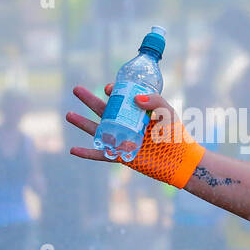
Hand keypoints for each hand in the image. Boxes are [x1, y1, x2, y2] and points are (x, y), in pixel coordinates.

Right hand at [65, 83, 179, 161]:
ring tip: (69, 114)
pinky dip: (87, 153)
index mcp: (137, 114)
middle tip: (76, 89)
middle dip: (89, 100)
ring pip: (98, 130)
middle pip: (104, 111)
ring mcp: (123, 140)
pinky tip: (73, 150)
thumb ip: (156, 101)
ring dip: (82, 123)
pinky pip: (101, 154)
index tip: (111, 89)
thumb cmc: (177, 136)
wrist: (181, 161)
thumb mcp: (168, 113)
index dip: (113, 92)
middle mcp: (127, 125)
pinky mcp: (121, 156)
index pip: (120, 100)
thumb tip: (134, 98)